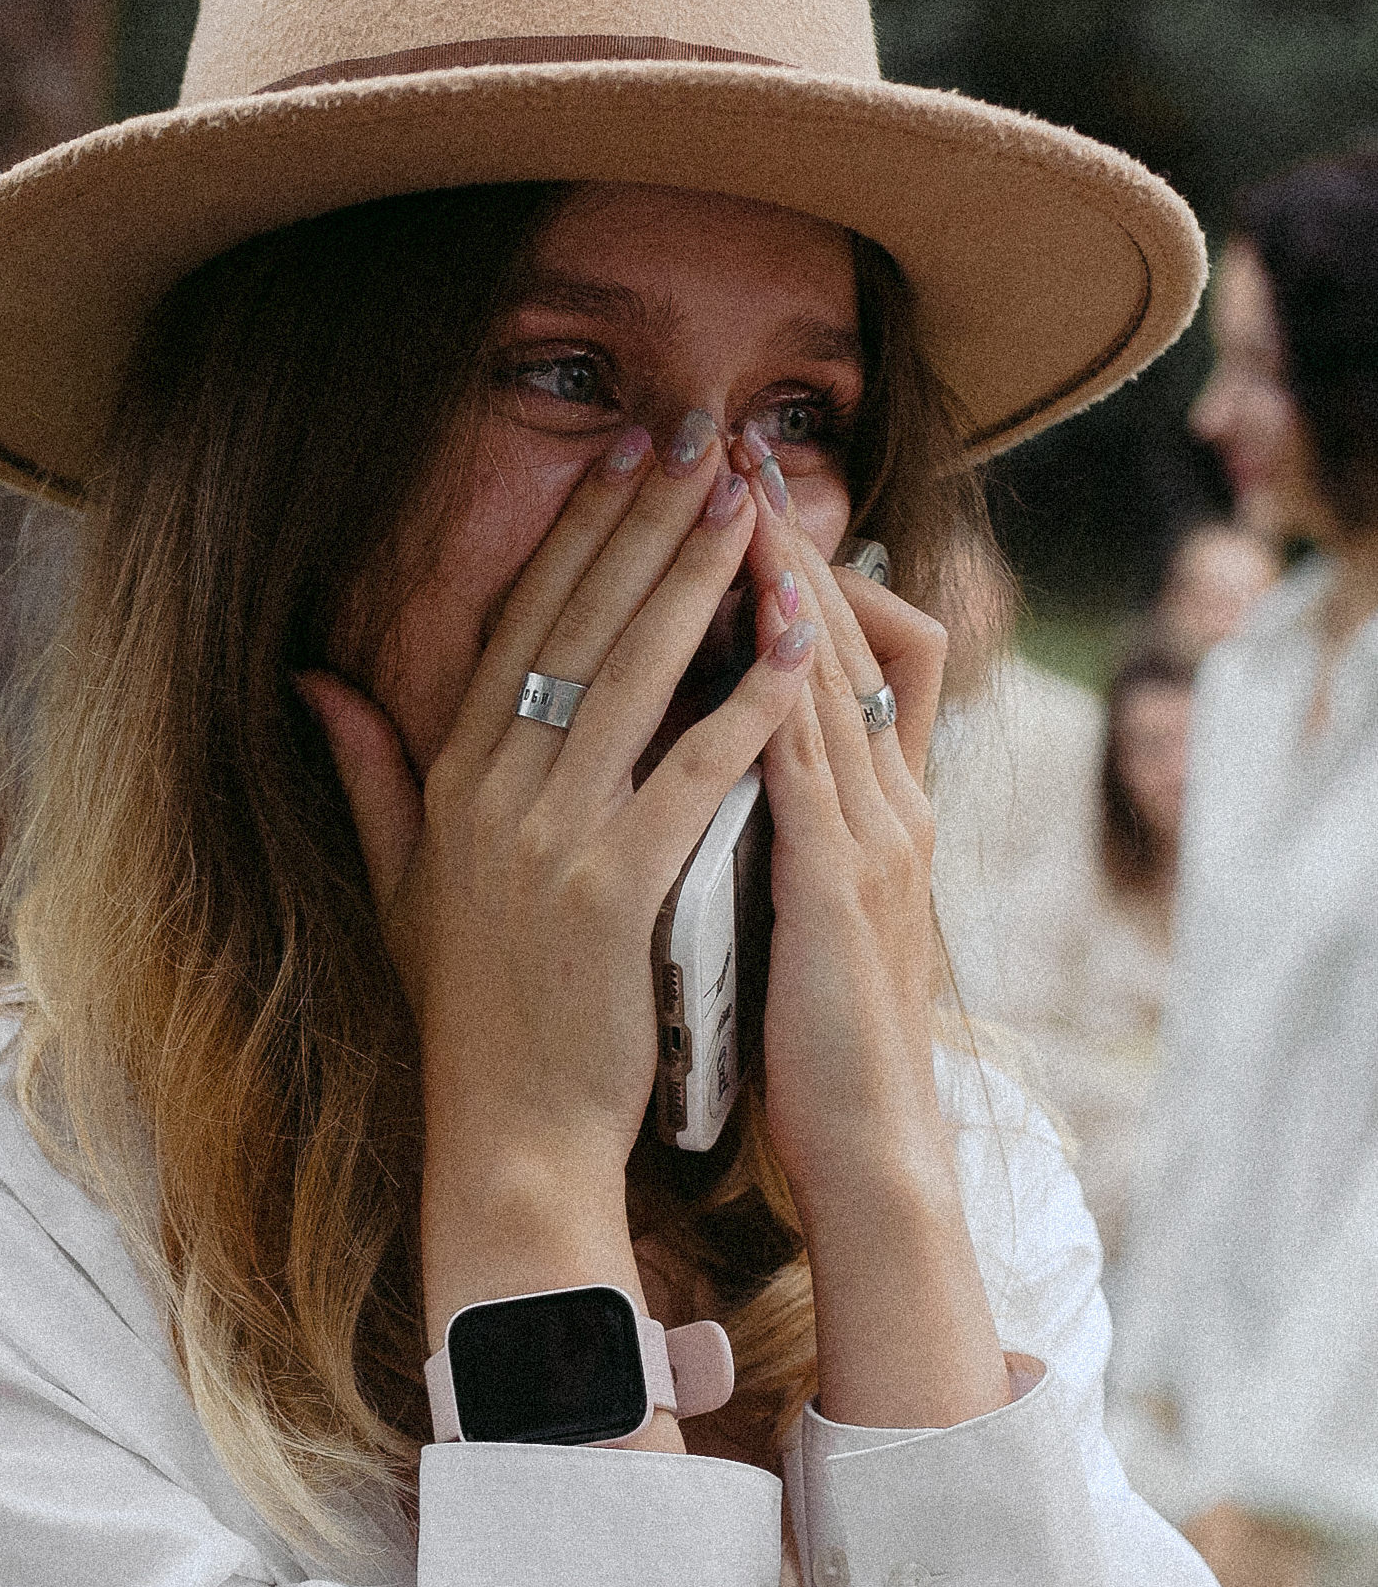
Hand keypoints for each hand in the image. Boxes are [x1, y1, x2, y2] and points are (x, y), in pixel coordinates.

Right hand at [296, 416, 814, 1343]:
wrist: (505, 1138)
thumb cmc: (467, 1021)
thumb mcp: (398, 888)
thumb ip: (366, 777)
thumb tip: (317, 682)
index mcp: (447, 783)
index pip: (520, 627)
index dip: (576, 532)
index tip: (625, 454)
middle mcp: (492, 796)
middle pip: (581, 627)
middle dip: (646, 520)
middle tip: (706, 436)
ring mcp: (550, 841)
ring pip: (637, 677)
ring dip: (702, 579)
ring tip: (755, 500)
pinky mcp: (614, 892)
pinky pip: (693, 773)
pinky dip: (747, 703)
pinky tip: (795, 640)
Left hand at [731, 453, 948, 1220]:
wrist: (865, 1139)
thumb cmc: (809, 1034)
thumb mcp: (786, 906)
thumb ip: (758, 825)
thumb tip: (702, 760)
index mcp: (865, 804)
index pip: (836, 650)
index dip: (782, 570)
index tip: (715, 497)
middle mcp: (884, 800)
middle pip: (839, 635)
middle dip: (780, 540)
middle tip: (721, 446)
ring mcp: (873, 837)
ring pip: (834, 678)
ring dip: (785, 585)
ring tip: (731, 496)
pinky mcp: (844, 887)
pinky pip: (817, 768)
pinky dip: (783, 695)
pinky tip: (747, 637)